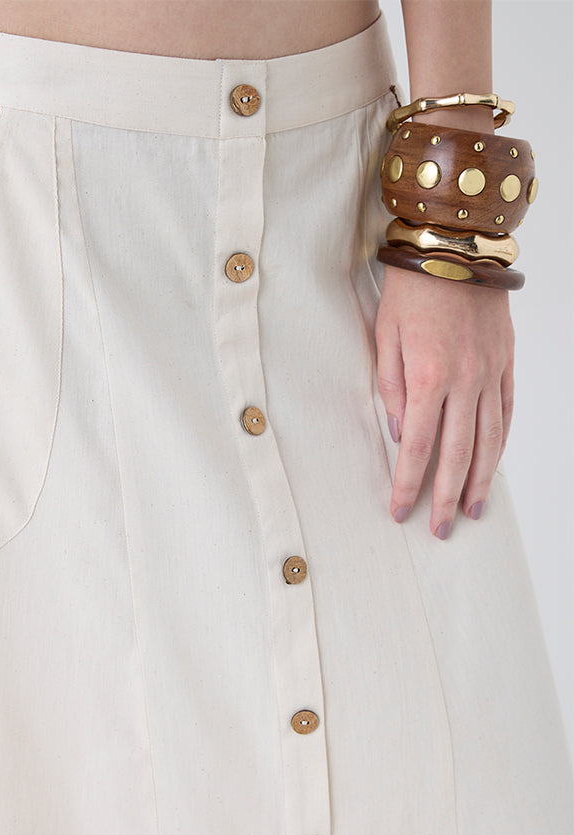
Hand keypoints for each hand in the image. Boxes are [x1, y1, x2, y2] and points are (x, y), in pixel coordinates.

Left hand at [374, 264, 513, 538]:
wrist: (456, 248)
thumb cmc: (412, 291)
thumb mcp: (384, 337)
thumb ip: (391, 388)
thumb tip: (399, 432)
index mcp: (428, 378)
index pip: (416, 448)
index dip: (408, 484)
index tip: (401, 511)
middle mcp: (465, 382)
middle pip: (458, 454)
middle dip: (447, 497)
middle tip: (441, 529)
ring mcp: (490, 374)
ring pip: (489, 440)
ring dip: (481, 480)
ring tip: (474, 510)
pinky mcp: (505, 364)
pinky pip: (506, 412)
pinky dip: (500, 444)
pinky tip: (494, 465)